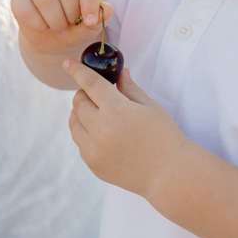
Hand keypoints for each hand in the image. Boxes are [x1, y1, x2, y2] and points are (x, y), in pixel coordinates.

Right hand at [11, 0, 113, 69]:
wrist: (51, 39)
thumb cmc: (74, 27)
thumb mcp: (89, 26)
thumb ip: (98, 19)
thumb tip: (107, 10)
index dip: (91, 1)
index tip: (90, 21)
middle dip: (70, 13)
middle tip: (70, 24)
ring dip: (55, 19)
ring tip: (58, 26)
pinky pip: (26, 9)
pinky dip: (38, 24)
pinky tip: (43, 27)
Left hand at [63, 59, 186, 198]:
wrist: (170, 174)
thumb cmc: (165, 136)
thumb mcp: (150, 106)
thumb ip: (129, 88)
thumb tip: (118, 73)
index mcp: (116, 110)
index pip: (90, 83)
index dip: (77, 71)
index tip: (67, 64)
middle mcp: (100, 129)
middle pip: (79, 103)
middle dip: (85, 94)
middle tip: (97, 95)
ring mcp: (94, 150)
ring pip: (74, 123)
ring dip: (81, 114)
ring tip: (97, 114)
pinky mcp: (93, 164)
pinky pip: (80, 143)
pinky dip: (85, 133)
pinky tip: (101, 134)